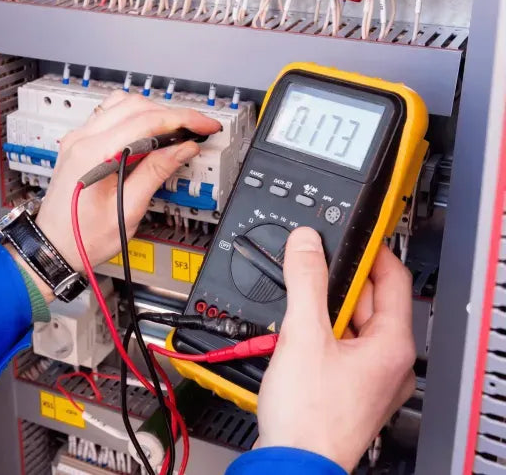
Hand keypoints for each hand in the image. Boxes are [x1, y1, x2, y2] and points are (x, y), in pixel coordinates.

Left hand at [31, 91, 220, 295]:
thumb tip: (182, 149)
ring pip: (122, 105)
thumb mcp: (128, 210)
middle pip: (135, 106)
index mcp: (93, 155)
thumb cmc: (83, 238)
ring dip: (153, 113)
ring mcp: (78, 139)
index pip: (146, 121)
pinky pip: (110, 116)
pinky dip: (135, 118)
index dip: (182, 120)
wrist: (53, 246)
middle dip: (171, 114)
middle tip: (196, 130)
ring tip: (176, 132)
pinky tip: (150, 134)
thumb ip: (155, 173)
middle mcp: (82, 140)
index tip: (204, 125)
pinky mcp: (79, 143)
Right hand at [256, 227, 415, 471]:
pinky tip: (298, 338)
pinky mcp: (351, 391)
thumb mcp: (304, 334)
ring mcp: (372, 380)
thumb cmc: (310, 416)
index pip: (392, 278)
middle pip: (370, 302)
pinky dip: (322, 335)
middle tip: (310, 269)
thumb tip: (307, 243)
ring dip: (326, 310)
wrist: (293, 463)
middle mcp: (390, 363)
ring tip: (299, 308)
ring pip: (353, 326)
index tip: (350, 235)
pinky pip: (342, 348)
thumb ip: (306, 281)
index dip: (370, 251)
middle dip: (338, 283)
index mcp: (393, 345)